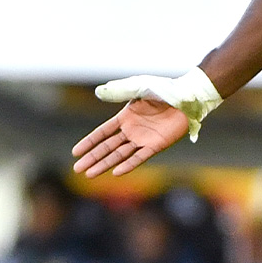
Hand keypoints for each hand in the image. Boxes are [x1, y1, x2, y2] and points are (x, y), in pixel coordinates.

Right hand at [73, 98, 190, 177]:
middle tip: (77, 170)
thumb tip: (98, 92)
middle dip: (92, 158)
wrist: (186, 97)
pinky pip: (139, 157)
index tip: (75, 153)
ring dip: (105, 164)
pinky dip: (128, 165)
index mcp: (125, 117)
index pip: (102, 133)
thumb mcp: (138, 88)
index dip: (89, 143)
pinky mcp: (156, 145)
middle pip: (107, 148)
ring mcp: (143, 139)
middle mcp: (132, 131)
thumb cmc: (163, 89)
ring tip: (90, 175)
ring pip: (119, 155)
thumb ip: (119, 92)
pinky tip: (115, 173)